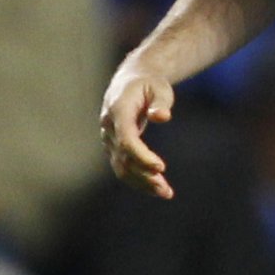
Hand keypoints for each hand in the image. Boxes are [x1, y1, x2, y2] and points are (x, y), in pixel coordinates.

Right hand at [99, 64, 176, 198]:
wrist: (131, 81)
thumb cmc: (149, 84)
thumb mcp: (159, 87)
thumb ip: (161, 102)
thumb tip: (161, 116)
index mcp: (118, 110)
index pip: (126, 139)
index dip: (141, 155)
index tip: (161, 167)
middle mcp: (109, 127)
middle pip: (123, 157)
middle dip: (143, 175)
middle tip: (165, 189)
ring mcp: (108, 138)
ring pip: (121, 166)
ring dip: (141, 182)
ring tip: (165, 193)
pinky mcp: (113, 146)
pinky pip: (123, 166)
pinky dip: (138, 178)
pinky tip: (156, 188)